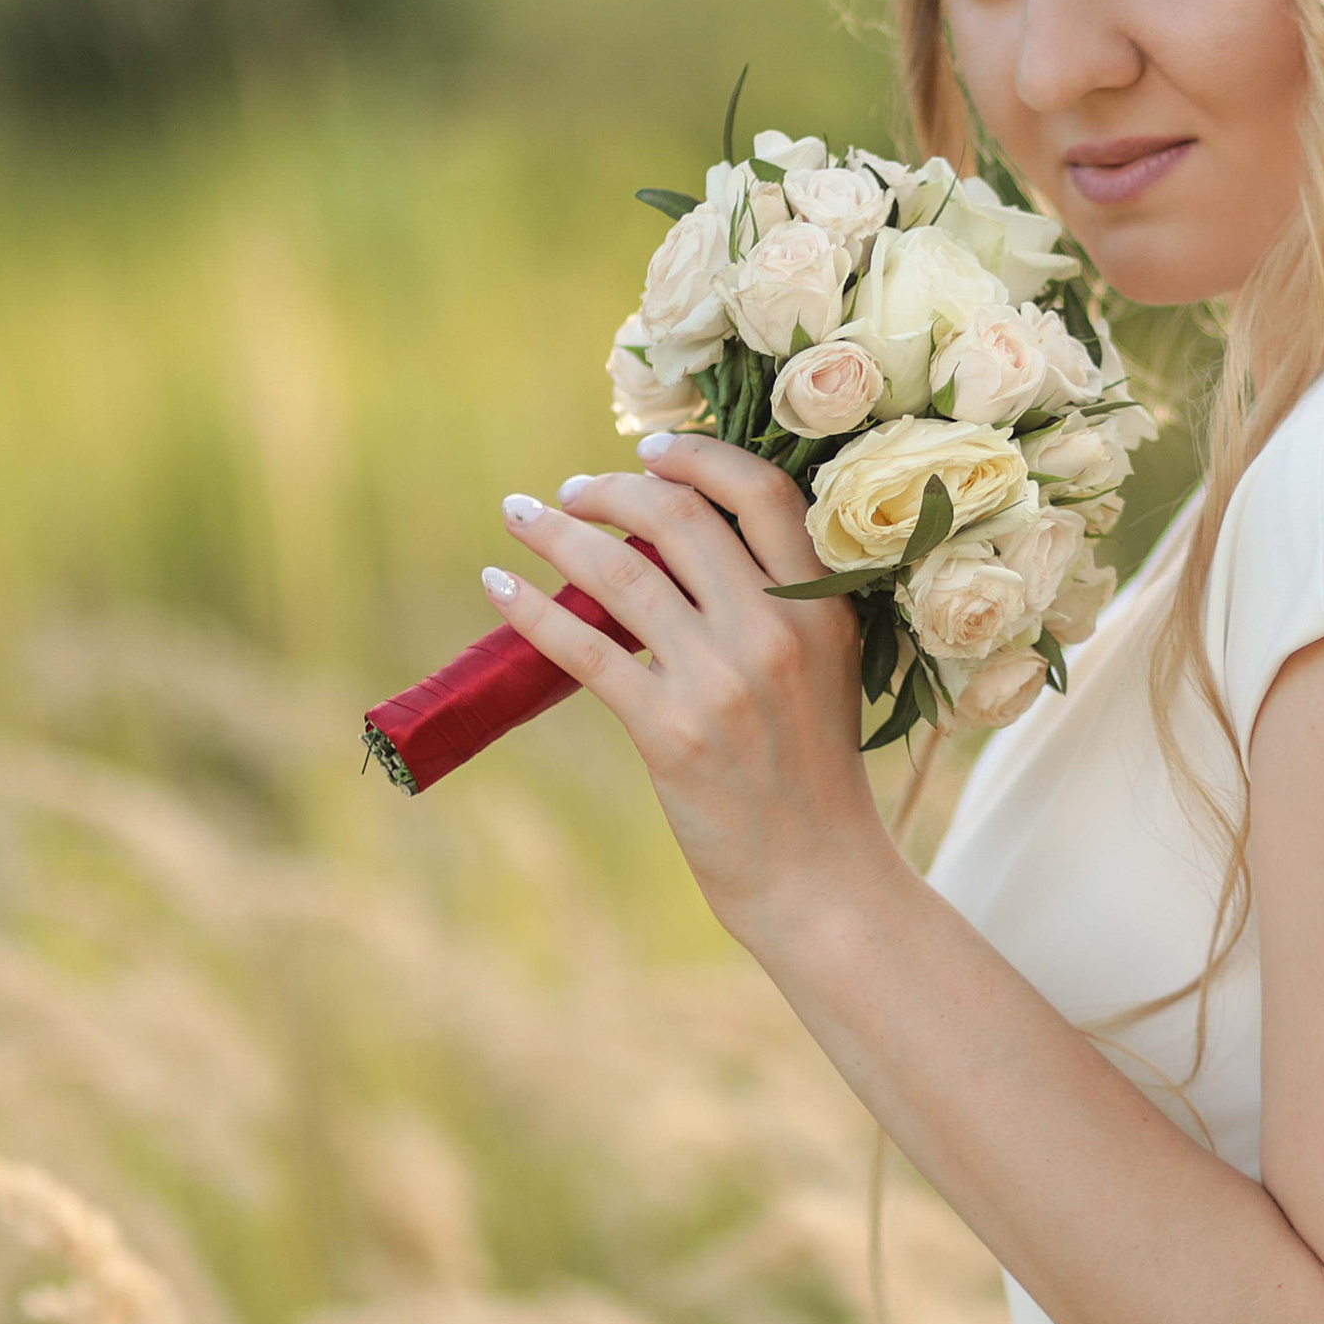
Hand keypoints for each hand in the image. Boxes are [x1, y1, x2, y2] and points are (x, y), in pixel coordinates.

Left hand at [483, 432, 902, 938]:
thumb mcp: (826, 668)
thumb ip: (779, 602)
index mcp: (822, 607)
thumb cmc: (813, 769)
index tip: (650, 450)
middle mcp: (774, 631)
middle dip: (611, 489)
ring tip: (522, 518)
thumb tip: (687, 533)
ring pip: (618, 573)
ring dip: (555, 533)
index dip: (697, 457)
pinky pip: (583, 648)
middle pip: (677, 517)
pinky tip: (498, 587)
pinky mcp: (669, 731)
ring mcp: (721, 680)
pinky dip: (530, 610)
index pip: (762, 492)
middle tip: (572, 490)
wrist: (816, 873)